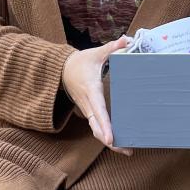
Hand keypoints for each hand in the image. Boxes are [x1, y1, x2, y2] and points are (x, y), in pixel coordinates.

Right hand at [61, 35, 130, 151]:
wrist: (62, 70)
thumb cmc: (81, 62)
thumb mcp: (96, 53)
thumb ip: (111, 47)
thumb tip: (126, 38)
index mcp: (91, 90)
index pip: (98, 110)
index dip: (104, 124)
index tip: (110, 138)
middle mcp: (88, 103)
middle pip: (97, 127)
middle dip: (109, 140)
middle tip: (126, 150)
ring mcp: (87, 109)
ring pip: (96, 130)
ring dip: (109, 142)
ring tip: (127, 150)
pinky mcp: (89, 112)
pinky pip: (96, 127)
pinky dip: (106, 136)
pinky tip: (119, 143)